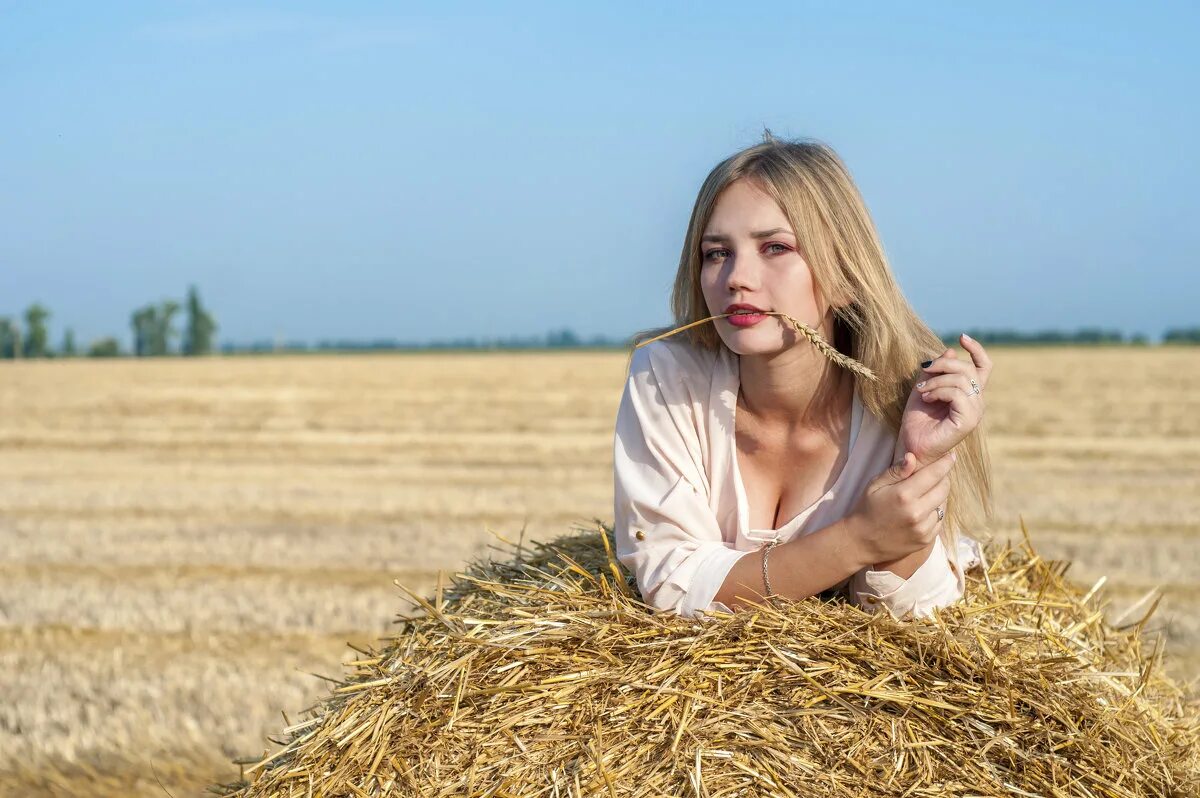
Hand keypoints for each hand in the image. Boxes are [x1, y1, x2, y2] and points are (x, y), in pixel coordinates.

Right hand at [845, 449, 955, 565]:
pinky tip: (923, 510)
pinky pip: (940, 520)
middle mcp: (917, 512)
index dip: (945, 463)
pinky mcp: (926, 540)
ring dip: (939, 496)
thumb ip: (896, 471)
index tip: (950, 456)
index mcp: (904, 495)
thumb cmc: (867, 509)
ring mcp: (923, 528)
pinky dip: (936, 512)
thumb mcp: (875, 485)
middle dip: (943, 478)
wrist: (862, 542)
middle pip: (944, 488)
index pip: (934, 474)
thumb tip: (912, 457)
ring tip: (926, 493)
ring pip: (944, 505)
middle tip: (935, 474)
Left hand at [898, 333, 991, 466]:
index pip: (983, 367)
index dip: (976, 349)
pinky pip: (958, 394)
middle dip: (944, 365)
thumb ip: (936, 370)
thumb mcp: (924, 386)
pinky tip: (927, 397)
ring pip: (962, 380)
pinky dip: (939, 390)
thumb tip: (950, 351)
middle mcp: (977, 402)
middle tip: (924, 370)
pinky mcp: (969, 421)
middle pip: (968, 369)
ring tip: (921, 389)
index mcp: (969, 393)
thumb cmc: (917, 419)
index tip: (962, 337)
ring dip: (937, 380)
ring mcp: (975, 412)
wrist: (910, 444)